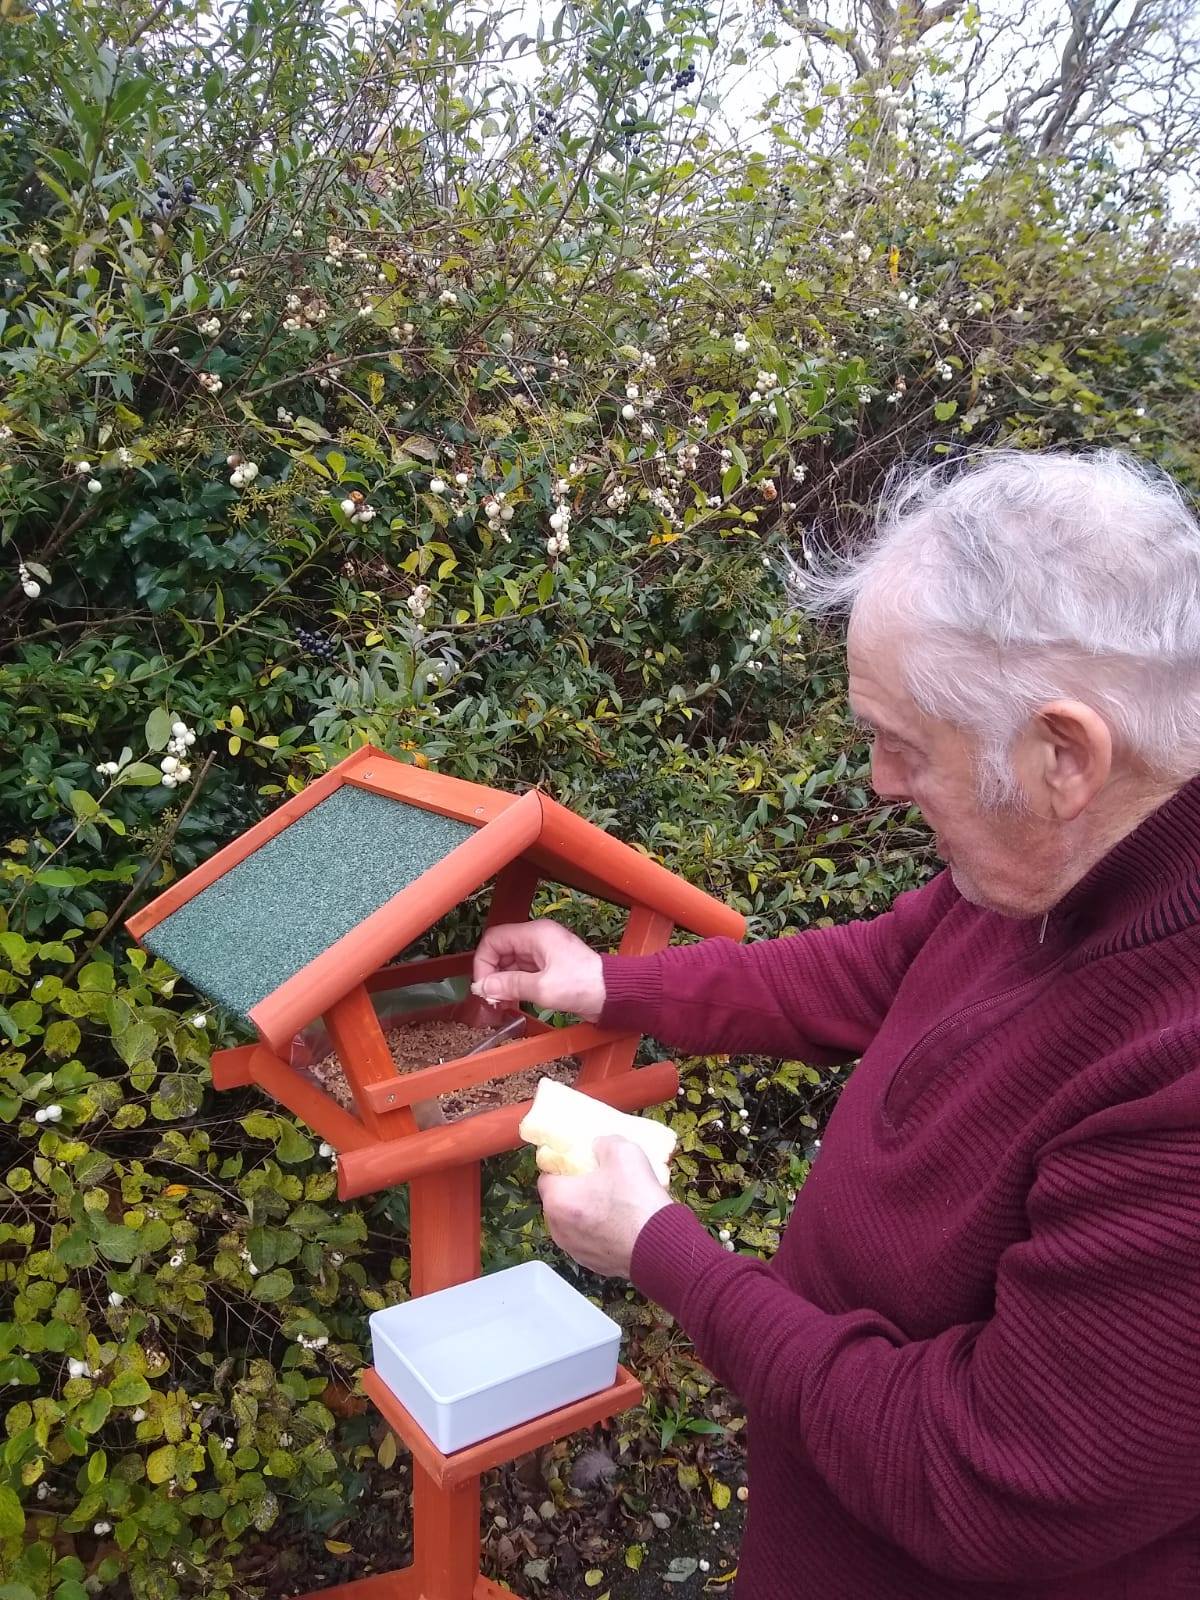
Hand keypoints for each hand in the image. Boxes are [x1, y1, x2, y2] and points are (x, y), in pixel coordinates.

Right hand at [472, 919, 605, 1019]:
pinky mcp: (549, 968)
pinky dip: (514, 986)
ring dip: (502, 983)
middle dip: (492, 974)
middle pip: (501, 951)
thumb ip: (509, 985)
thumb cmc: (584, 985)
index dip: (484, 962)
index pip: (495, 939)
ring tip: (500, 1003)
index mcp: (536, 934)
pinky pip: (523, 973)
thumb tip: (482, 987)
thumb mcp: (542, 988)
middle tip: (491, 998)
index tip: (484, 985)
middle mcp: (538, 939)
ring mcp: (544, 953)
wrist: (614, 994)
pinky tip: (512, 1002)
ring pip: (511, 963)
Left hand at [538, 1136, 672, 1277]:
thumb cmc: (636, 1200)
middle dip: (575, 1190)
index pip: (547, 1177)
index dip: (562, 1166)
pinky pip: (590, 1241)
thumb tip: (599, 1146)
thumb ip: (603, 1143)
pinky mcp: (593, 1265)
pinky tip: (621, 1223)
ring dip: (587, 1213)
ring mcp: (575, 1250)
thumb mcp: (622, 1152)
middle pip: (560, 1201)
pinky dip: (600, 1232)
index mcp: (558, 1200)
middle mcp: (559, 1229)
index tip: (579, 1163)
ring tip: (613, 1202)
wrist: (660, 1245)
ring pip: (574, 1223)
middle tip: (599, 1180)